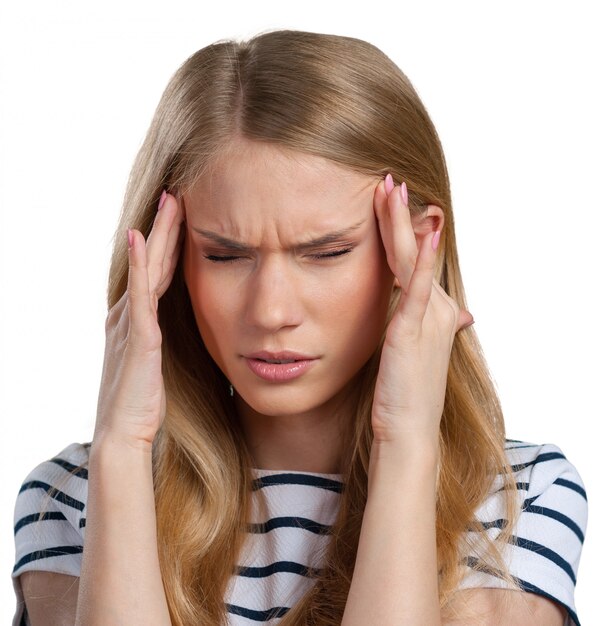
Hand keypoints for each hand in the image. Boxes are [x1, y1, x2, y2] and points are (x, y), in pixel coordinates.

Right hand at [94, 191, 183, 448]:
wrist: (124, 433)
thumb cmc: (143, 403)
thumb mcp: (157, 364)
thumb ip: (165, 340)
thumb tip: (180, 328)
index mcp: (138, 320)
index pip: (157, 273)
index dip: (169, 243)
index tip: (183, 215)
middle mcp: (129, 315)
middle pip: (152, 262)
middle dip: (165, 227)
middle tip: (176, 194)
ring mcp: (131, 323)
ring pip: (148, 269)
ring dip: (158, 234)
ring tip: (168, 202)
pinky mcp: (138, 337)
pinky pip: (140, 293)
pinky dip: (140, 264)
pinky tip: (142, 238)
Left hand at [371, 176, 472, 446]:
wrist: (408, 432)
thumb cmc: (402, 397)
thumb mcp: (407, 355)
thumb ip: (409, 329)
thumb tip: (424, 318)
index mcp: (430, 312)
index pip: (411, 260)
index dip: (399, 229)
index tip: (386, 200)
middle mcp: (436, 308)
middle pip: (412, 251)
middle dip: (400, 215)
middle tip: (387, 180)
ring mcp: (428, 318)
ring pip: (411, 260)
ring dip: (401, 223)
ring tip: (390, 188)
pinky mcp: (413, 330)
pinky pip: (417, 287)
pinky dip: (420, 258)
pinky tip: (422, 230)